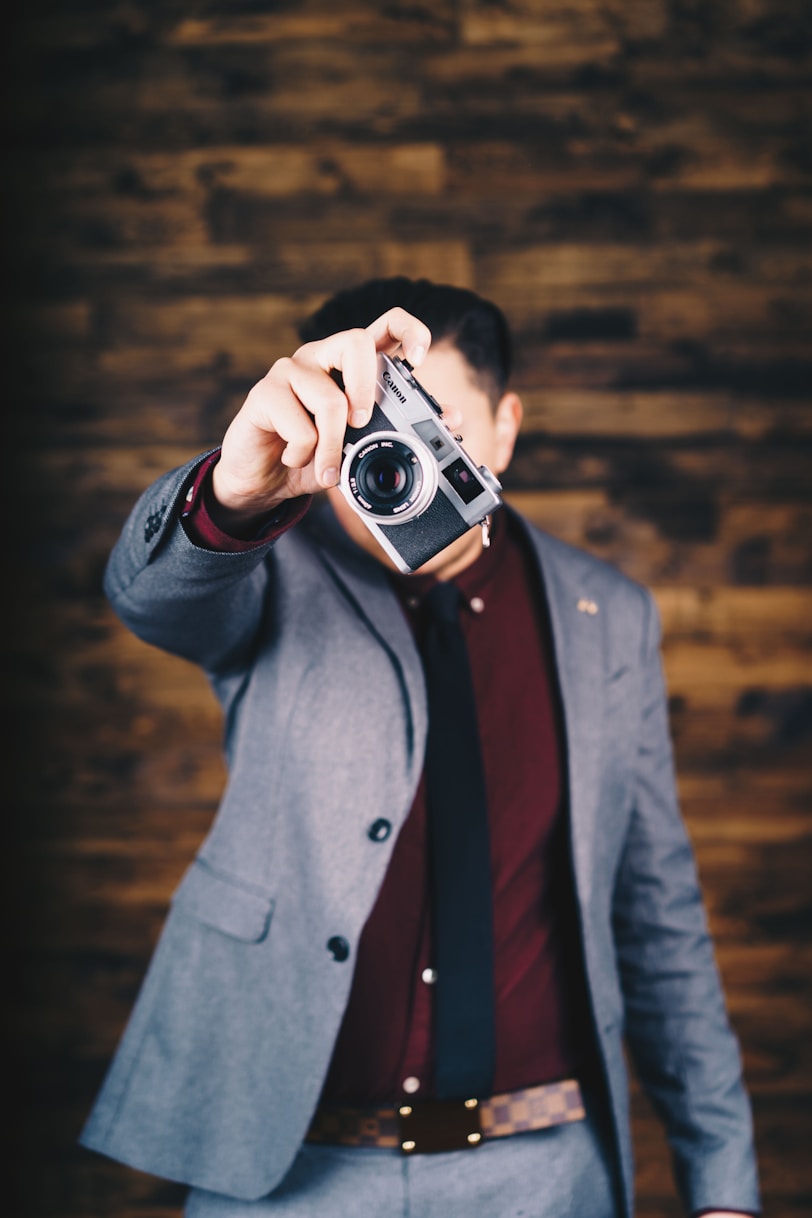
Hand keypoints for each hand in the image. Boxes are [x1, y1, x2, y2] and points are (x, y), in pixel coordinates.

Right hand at [210, 309, 430, 532]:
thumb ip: (401, 429)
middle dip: (365, 386)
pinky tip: (293, 457)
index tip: (419, 358)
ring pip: (329, 399)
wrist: (265, 481)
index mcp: (351, 366)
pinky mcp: (263, 393)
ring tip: (326, 470)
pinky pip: (298, 425)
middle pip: (354, 341)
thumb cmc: (315, 456)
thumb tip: (453, 418)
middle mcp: (322, 358)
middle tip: (360, 423)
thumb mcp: (362, 447)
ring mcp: (290, 370)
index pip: (386, 325)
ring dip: (332, 447)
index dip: (408, 331)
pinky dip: (304, 454)